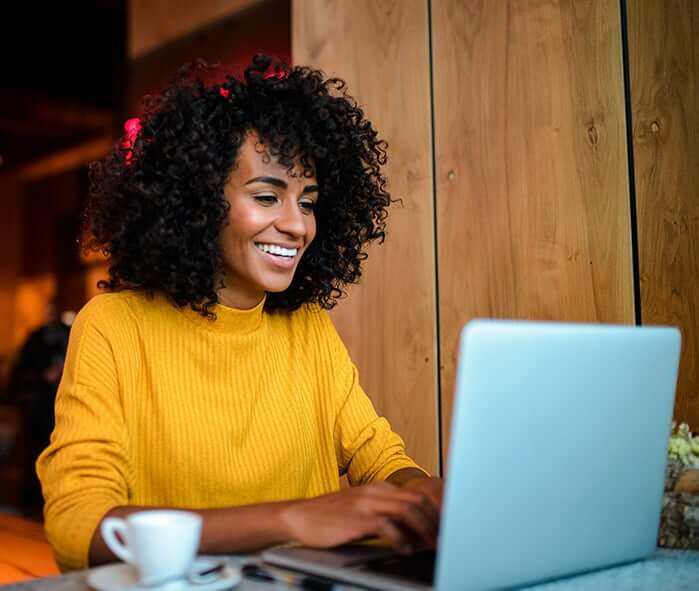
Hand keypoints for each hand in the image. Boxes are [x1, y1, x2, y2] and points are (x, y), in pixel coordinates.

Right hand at [279, 481, 437, 552]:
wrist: (299, 517)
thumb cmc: (330, 517)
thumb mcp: (360, 508)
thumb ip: (384, 514)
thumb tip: (412, 530)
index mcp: (378, 487)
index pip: (416, 494)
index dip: (434, 512)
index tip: (444, 528)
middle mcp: (375, 491)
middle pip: (417, 500)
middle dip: (435, 520)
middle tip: (445, 538)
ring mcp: (366, 503)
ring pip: (407, 510)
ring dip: (424, 529)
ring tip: (430, 545)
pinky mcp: (356, 519)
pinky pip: (387, 526)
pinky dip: (400, 538)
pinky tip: (404, 549)